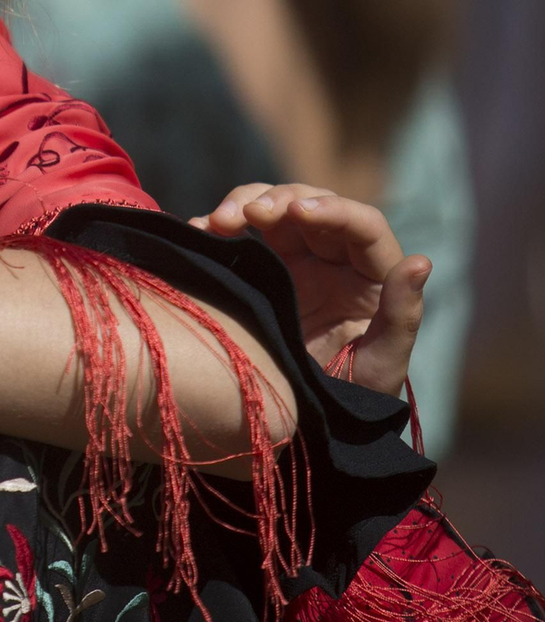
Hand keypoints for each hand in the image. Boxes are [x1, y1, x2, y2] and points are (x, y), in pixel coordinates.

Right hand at [191, 183, 429, 397]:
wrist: (306, 420)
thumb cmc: (354, 395)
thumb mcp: (382, 363)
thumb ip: (401, 315)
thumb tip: (422, 262)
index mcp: (373, 274)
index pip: (362, 224)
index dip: (333, 209)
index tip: (296, 212)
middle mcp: (337, 257)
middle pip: (312, 205)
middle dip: (278, 201)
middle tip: (245, 215)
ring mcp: (298, 260)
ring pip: (275, 209)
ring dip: (246, 203)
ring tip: (217, 221)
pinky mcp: (264, 268)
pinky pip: (242, 233)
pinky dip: (219, 225)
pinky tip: (198, 230)